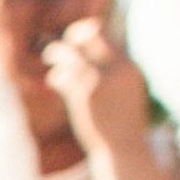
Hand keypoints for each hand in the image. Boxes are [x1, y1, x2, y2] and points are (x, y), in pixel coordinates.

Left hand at [42, 19, 149, 166]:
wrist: (123, 149)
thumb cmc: (122, 120)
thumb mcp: (126, 89)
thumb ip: (113, 68)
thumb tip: (92, 48)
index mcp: (129, 66)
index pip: (106, 33)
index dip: (87, 31)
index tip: (77, 39)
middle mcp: (117, 69)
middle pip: (91, 32)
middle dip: (73, 33)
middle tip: (63, 44)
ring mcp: (101, 81)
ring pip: (71, 54)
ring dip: (56, 53)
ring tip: (50, 56)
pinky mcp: (85, 96)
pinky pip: (63, 76)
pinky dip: (56, 76)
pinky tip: (55, 81)